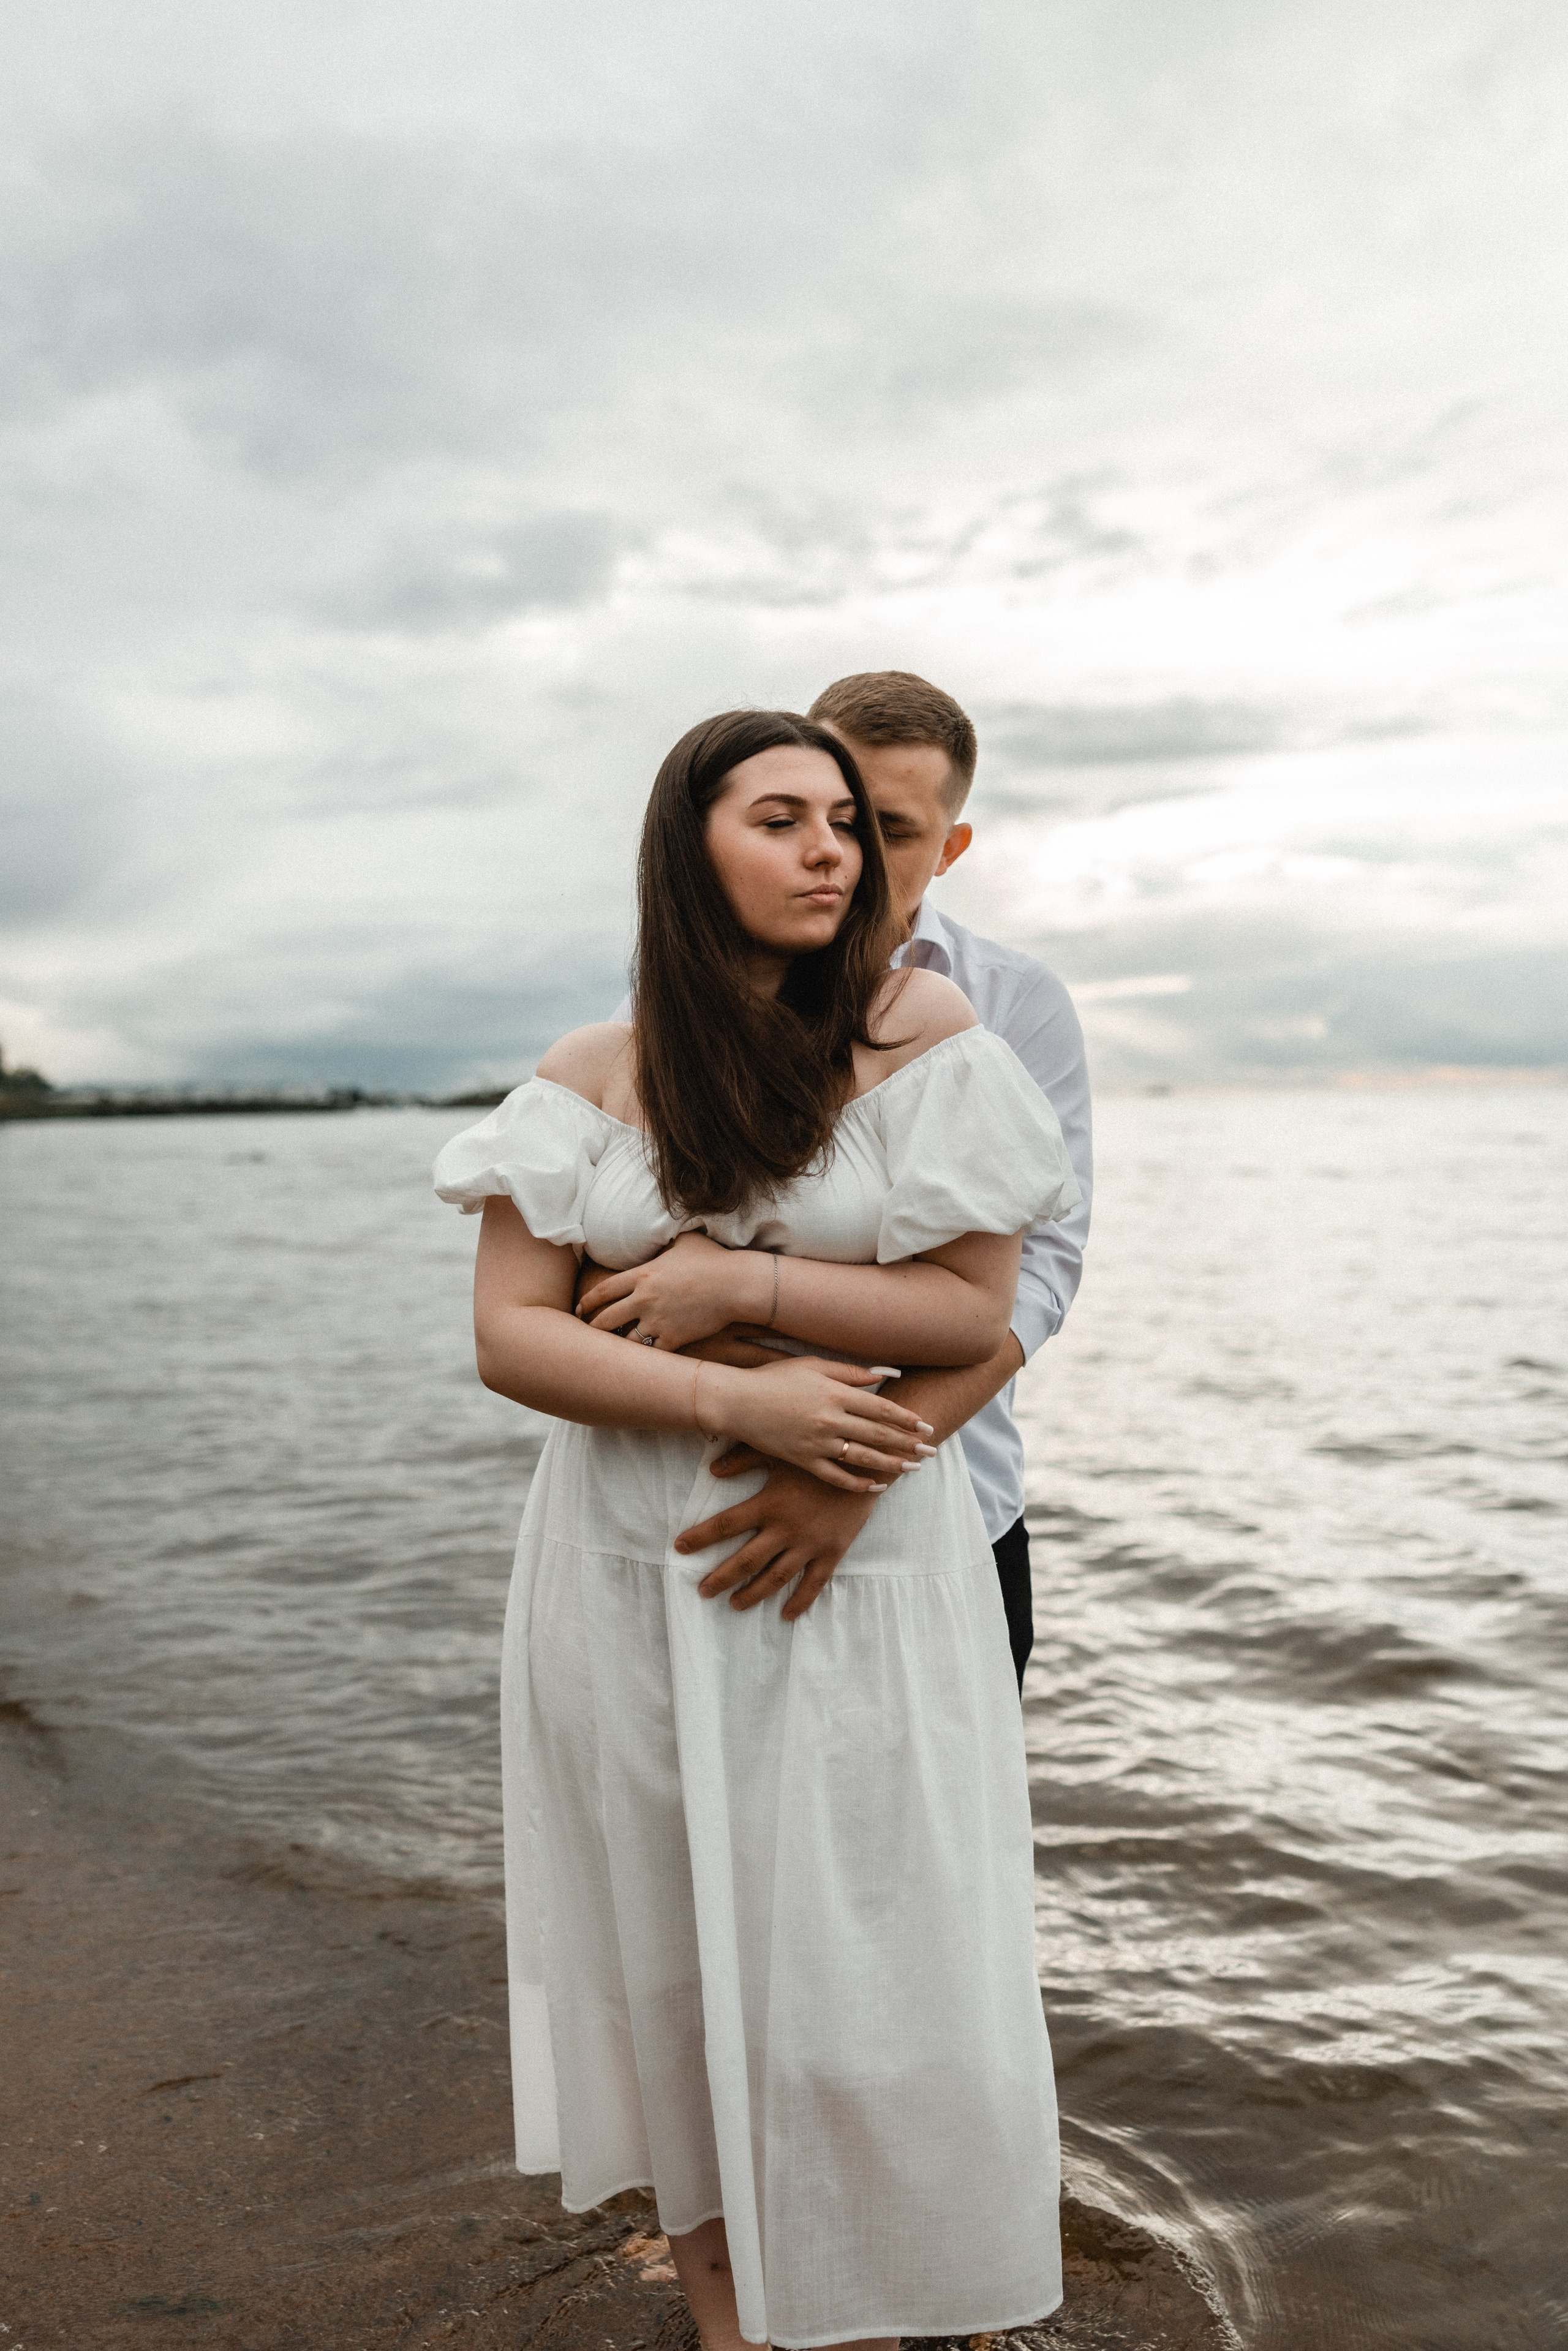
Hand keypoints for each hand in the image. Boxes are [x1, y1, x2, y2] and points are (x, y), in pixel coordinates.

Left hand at [577, 1232, 768, 1351]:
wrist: (736, 1284)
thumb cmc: (712, 1259)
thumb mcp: (683, 1241)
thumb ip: (664, 1241)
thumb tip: (659, 1231)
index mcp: (643, 1275)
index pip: (603, 1290)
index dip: (587, 1301)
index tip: (579, 1308)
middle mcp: (645, 1299)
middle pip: (606, 1319)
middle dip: (592, 1327)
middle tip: (586, 1333)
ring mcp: (658, 1321)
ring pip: (625, 1341)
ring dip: (617, 1346)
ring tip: (610, 1352)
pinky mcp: (674, 1338)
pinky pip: (651, 1354)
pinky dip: (644, 1358)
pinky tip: (639, 1362)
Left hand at [675, 1456, 878, 1616]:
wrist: (868, 1463)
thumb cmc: (819, 1453)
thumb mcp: (779, 1452)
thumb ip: (744, 1459)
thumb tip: (712, 1470)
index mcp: (769, 1503)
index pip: (725, 1524)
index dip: (700, 1537)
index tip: (680, 1547)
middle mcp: (786, 1528)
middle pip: (745, 1560)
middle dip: (721, 1577)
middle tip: (702, 1591)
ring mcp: (810, 1544)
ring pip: (775, 1577)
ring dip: (753, 1594)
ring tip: (735, 1604)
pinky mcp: (832, 1552)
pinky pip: (813, 1583)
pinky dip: (800, 1601)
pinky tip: (786, 1615)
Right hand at [703, 1355, 933, 1491]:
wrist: (735, 1401)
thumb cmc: (774, 1378)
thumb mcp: (813, 1365)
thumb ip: (850, 1371)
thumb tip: (885, 1375)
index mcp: (834, 1393)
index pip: (881, 1409)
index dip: (906, 1419)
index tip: (925, 1426)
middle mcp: (829, 1419)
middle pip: (878, 1435)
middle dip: (908, 1444)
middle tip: (931, 1451)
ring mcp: (816, 1443)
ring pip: (862, 1458)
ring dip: (891, 1464)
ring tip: (911, 1469)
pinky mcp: (802, 1460)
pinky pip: (835, 1477)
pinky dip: (857, 1483)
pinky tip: (875, 1486)